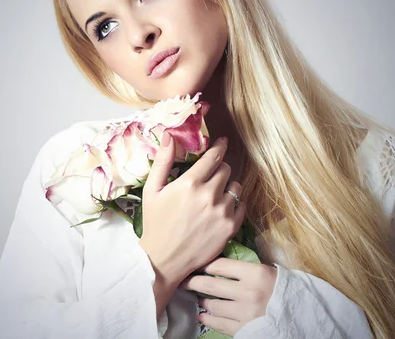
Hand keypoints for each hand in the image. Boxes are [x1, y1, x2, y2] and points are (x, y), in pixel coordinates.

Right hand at [139, 133, 245, 284]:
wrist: (163, 259)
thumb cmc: (155, 223)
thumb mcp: (152, 190)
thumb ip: (163, 161)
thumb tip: (170, 135)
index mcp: (190, 183)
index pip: (213, 156)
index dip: (220, 146)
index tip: (223, 142)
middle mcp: (209, 195)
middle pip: (226, 169)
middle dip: (219, 168)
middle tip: (210, 176)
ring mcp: (222, 212)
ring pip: (236, 186)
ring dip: (227, 186)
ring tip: (215, 194)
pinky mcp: (230, 228)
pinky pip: (242, 206)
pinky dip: (235, 204)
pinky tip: (222, 208)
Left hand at [179, 258, 277, 336]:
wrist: (306, 316)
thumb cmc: (286, 289)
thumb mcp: (268, 272)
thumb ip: (245, 269)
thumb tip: (219, 265)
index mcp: (256, 273)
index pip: (219, 265)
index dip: (203, 264)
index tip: (194, 263)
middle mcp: (248, 293)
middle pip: (210, 285)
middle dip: (192, 282)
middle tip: (182, 279)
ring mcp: (246, 314)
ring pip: (213, 305)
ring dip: (202, 301)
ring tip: (197, 298)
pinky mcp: (246, 330)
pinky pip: (220, 324)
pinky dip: (208, 319)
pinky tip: (203, 316)